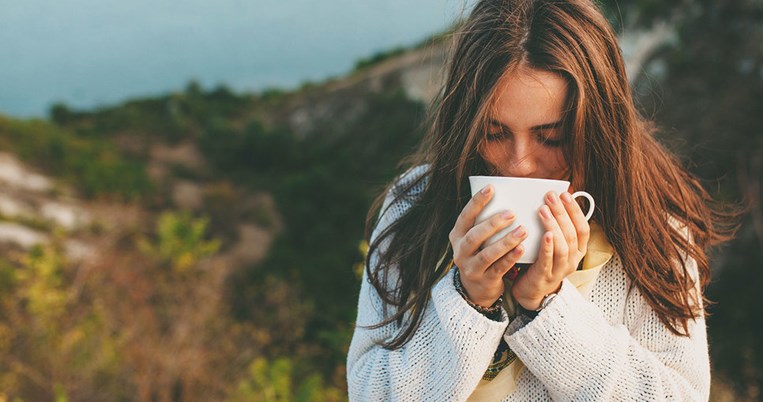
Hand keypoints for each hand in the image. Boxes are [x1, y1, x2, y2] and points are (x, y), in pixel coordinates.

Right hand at [449, 185, 527, 307]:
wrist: (475, 289)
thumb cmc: (480, 254)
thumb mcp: (475, 239)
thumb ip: (483, 222)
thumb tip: (505, 195)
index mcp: (457, 236)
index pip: (465, 216)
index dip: (477, 202)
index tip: (491, 188)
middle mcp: (460, 251)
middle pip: (474, 236)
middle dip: (493, 223)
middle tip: (512, 213)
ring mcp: (471, 268)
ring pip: (487, 254)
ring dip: (505, 241)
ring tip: (522, 230)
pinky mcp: (484, 280)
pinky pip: (498, 268)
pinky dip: (510, 258)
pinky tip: (522, 248)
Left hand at [510, 191, 590, 309]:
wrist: (531, 291)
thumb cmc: (541, 261)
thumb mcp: (554, 244)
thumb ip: (556, 227)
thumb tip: (552, 200)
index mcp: (578, 251)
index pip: (583, 228)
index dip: (575, 211)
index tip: (566, 194)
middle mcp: (573, 260)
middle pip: (571, 234)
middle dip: (562, 212)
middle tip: (551, 196)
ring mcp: (560, 270)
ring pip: (563, 246)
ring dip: (554, 225)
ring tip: (543, 210)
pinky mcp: (545, 276)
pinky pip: (548, 260)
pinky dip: (548, 246)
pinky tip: (545, 234)